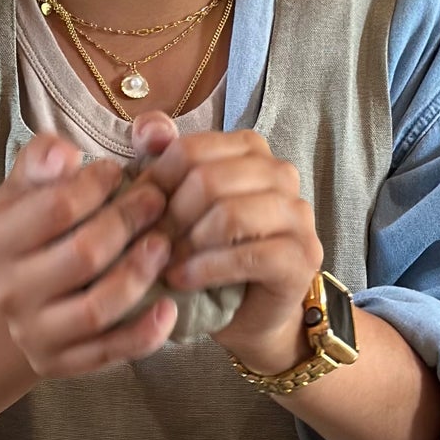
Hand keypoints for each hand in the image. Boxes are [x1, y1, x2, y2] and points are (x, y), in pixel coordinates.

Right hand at [0, 132, 176, 377]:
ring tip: (164, 245)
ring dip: (138, 275)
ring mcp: (34, 333)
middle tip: (157, 200)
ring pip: (97, 310)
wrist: (16, 297)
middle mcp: (10, 291)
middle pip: (83, 256)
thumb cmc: (32, 230)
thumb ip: (42, 159)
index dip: (96, 184)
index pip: (56, 208)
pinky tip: (170, 308)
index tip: (118, 170)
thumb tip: (63, 155)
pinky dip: (144, 335)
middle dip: (128, 223)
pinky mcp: (60, 363)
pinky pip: (108, 354)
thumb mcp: (25, 189)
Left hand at [133, 113, 321, 372]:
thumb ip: (160, 158)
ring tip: (165, 263)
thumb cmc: (205, 251)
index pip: (190, 149)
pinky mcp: (302, 256)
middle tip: (149, 245)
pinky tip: (182, 279)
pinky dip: (206, 269)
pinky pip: (248, 256)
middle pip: (208, 180)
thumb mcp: (175, 203)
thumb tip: (148, 129)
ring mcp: (298, 214)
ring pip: (230, 215)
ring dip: (188, 244)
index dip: (155, 183)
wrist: (244, 311)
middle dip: (169, 217)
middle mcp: (280, 173)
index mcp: (250, 150)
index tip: (137, 213)